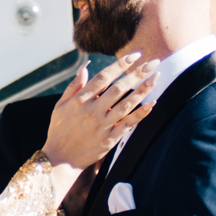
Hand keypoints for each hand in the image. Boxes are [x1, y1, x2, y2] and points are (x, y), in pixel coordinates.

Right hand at [42, 49, 156, 177]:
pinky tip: (152, 104)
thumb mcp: (60, 106)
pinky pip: (128, 125)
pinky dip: (140, 114)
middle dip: (138, 73)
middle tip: (154, 62)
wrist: (60, 160)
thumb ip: (73, 86)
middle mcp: (92, 110)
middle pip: (119, 88)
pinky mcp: (109, 140)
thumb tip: (86, 66)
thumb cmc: (58, 130)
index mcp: (80, 100)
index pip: (104, 77)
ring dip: (143, 90)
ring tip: (156, 77)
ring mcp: (102, 125)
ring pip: (126, 104)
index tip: (135, 56)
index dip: (121, 65)